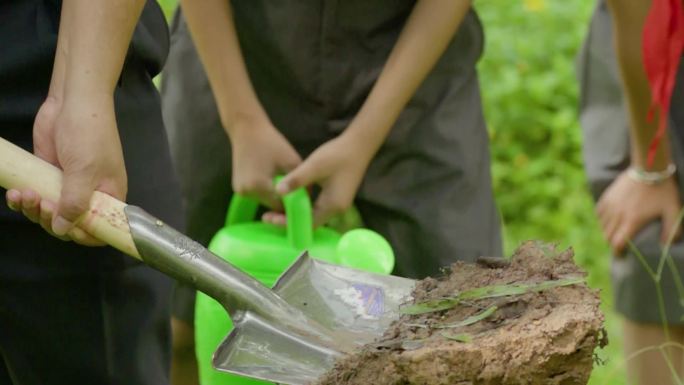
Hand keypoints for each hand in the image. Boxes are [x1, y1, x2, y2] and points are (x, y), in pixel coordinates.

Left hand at [6, 94, 126, 244]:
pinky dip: (23, 200)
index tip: (66, 229)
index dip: (84, 235)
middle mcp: (89, 194)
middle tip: (41, 204)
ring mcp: (67, 185)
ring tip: (24, 194)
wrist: (72, 102)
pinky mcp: (47, 175)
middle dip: (49, 219)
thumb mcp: (85, 171)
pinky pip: (35, 196)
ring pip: (48, 213)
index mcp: (109, 196)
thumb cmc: (90, 134)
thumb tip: (61, 229)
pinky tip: (16, 193)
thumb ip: (75, 203)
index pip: (100, 229)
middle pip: (68, 224)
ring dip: (32, 210)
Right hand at [229, 120, 301, 208]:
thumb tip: (309, 200)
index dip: (291, 204)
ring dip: (274, 195)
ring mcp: (240, 191)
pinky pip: (256, 195)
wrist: (247, 130)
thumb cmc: (272, 143)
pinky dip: (265, 191)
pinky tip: (271, 179)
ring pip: (264, 201)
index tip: (301, 199)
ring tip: (283, 182)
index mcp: (260, 186)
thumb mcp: (292, 161)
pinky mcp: (237, 188)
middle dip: (283, 199)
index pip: (279, 206)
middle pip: (271, 205)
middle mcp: (247, 192)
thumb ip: (301, 182)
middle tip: (294, 190)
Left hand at [273, 134, 373, 226]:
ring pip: (313, 216)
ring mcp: (338, 204)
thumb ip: (296, 179)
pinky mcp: (337, 197)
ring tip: (275, 211)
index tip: (269, 219)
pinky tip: (291, 201)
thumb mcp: (314, 166)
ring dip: (296, 214)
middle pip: (310, 222)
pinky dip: (303, 207)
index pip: (307, 223)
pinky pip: (317, 208)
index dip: (287, 223)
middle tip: (267, 217)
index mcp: (332, 206)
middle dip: (289, 220)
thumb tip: (277, 191)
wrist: (359, 145)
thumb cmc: (338, 155)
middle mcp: (337, 209)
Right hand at [597, 170, 681, 254]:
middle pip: (607, 236)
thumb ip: (672, 230)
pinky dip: (601, 220)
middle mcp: (617, 216)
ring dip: (606, 232)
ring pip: (601, 225)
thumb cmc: (663, 190)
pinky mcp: (607, 197)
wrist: (649, 168)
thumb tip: (667, 246)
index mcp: (632, 222)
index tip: (620, 256)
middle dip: (611, 244)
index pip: (617, 243)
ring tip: (613, 234)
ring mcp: (610, 206)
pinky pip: (599, 213)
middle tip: (618, 246)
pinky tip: (608, 220)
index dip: (617, 252)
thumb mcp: (673, 210)